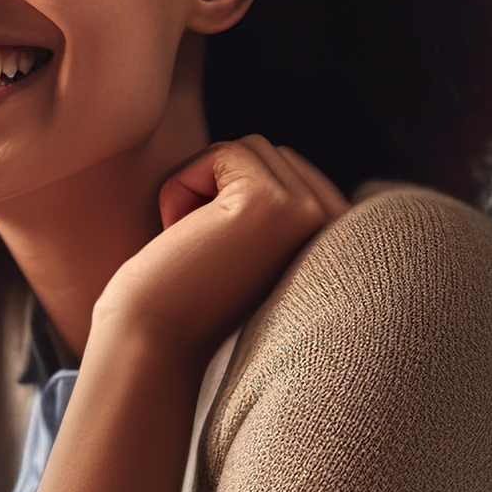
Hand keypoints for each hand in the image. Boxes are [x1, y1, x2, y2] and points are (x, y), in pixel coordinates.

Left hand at [97, 136, 348, 363]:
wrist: (151, 341)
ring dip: (200, 188)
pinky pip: (223, 153)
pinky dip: (184, 185)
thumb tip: (277, 156)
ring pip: (246, 150)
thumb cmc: (184, 295)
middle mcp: (337, 229)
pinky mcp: (271, 202)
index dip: (233, 200)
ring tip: (196, 246)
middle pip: (268, 154)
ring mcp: (309, 214)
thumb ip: (275, 203)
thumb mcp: (247, 243)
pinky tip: (183, 236)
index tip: (218, 258)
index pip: (286, 169)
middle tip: (201, 251)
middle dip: (219, 189)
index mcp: (339, 241)